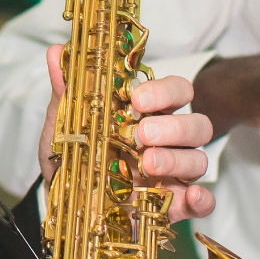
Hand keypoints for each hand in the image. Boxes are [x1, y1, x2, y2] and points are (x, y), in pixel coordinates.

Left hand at [37, 46, 213, 222]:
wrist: (64, 205)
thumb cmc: (72, 160)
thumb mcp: (64, 127)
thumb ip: (66, 92)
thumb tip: (56, 52)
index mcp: (145, 115)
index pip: (176, 91)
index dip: (165, 91)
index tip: (137, 99)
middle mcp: (166, 141)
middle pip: (197, 124)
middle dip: (173, 127)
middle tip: (141, 135)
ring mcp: (172, 174)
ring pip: (199, 159)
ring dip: (178, 159)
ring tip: (146, 165)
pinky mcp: (174, 206)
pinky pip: (203, 202)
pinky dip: (202, 200)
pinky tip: (189, 197)